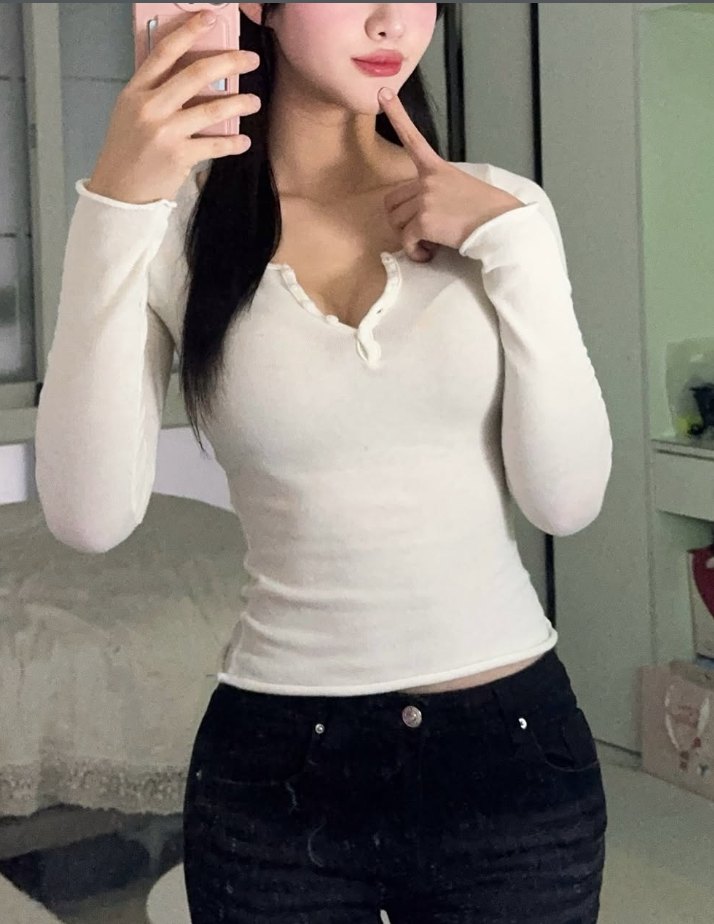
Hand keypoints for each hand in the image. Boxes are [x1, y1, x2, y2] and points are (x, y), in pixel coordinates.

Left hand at [378, 87, 525, 262]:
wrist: (498, 226)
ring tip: (431, 241)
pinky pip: (406, 240)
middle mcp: (427, 179)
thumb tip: (421, 214)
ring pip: (396, 222)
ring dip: (410, 237)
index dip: (397, 115)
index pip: (413, 138)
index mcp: (437, 168)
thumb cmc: (483, 212)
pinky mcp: (424, 219)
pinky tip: (429, 253)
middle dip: (401, 220)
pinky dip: (415, 252)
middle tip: (420, 230)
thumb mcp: (461, 189)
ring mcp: (425, 198)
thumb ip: (437, 191)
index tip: (383, 92)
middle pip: (392, 202)